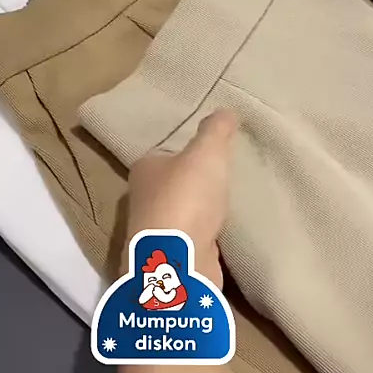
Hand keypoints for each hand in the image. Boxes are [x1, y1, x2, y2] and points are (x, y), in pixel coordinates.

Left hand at [126, 110, 236, 287]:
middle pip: (170, 186)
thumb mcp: (206, 154)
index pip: (163, 155)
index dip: (183, 154)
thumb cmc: (186, 198)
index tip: (207, 154)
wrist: (179, 261)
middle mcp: (143, 200)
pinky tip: (224, 234)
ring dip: (199, 213)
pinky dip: (206, 237)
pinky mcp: (173, 259)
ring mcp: (156, 233)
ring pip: (181, 215)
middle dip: (192, 185)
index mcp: (144, 170)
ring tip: (228, 206)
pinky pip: (193, 240)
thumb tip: (225, 111)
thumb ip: (216, 131)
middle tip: (223, 179)